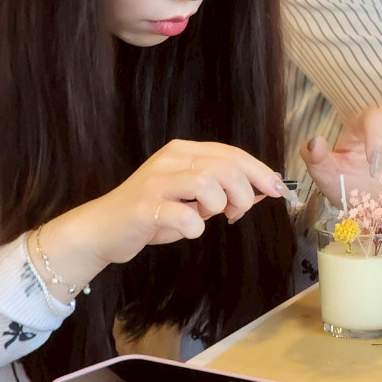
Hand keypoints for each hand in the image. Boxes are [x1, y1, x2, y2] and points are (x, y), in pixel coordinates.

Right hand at [54, 140, 287, 273]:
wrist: (102, 229)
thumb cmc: (152, 213)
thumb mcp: (192, 197)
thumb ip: (224, 189)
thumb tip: (267, 186)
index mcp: (183, 151)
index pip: (231, 153)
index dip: (259, 171)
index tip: (278, 189)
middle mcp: (169, 160)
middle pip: (224, 166)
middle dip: (243, 192)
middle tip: (236, 213)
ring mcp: (155, 182)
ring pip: (206, 182)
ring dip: (219, 205)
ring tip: (210, 218)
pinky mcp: (143, 207)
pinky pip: (184, 215)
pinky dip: (195, 227)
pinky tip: (189, 230)